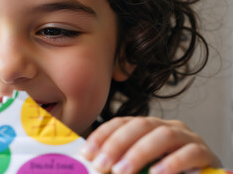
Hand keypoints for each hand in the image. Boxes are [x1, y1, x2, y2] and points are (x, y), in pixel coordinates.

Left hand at [82, 116, 220, 173]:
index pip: (121, 123)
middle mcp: (167, 126)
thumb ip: (118, 162)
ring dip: (139, 153)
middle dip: (117, 144)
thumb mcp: (137, 166)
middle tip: (101, 165)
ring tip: (122, 171)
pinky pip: (190, 153)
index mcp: (147, 127)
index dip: (102, 136)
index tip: (87, 154)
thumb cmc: (162, 173)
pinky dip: (172, 163)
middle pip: (140, 125)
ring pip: (163, 135)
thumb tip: (91, 164)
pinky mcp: (205, 154)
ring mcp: (188, 138)